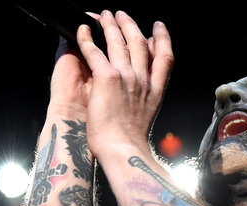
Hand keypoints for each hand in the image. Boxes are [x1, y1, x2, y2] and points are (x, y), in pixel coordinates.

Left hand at [75, 10, 173, 160]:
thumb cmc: (130, 141)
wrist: (122, 149)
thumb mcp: (148, 116)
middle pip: (140, 43)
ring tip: (104, 15)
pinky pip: (95, 52)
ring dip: (110, 25)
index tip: (157, 28)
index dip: (162, 39)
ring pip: (119, 42)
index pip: (165, 58)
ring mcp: (126, 77)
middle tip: (122, 15)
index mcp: (155, 91)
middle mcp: (142, 80)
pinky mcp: (107, 78)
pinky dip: (87, 38)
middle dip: (131, 25)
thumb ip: (147, 98)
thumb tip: (143, 92)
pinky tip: (82, 30)